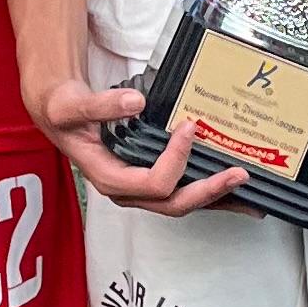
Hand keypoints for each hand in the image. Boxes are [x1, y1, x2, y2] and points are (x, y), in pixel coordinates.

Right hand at [34, 74, 247, 215]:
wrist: (58, 115)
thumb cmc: (63, 112)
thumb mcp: (72, 106)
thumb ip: (101, 105)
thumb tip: (136, 102)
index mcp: (109, 178)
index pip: (152, 182)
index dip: (176, 159)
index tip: (188, 127)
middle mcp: (127, 191)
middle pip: (173, 203)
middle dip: (208, 191)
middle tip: (238, 174)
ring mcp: (138, 190)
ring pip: (181, 204)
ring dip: (216, 199)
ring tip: (249, 197)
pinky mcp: (148, 182)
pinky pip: (181, 192)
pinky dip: (208, 192)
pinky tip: (231, 189)